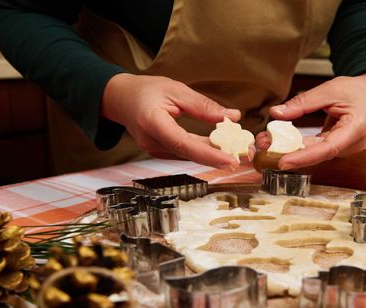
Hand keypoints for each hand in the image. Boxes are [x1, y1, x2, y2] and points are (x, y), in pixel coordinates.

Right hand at [101, 73, 247, 169]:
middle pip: (190, 153)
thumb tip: (232, 117)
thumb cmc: (145, 91)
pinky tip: (221, 146)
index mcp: (153, 123)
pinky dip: (204, 150)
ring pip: (190, 155)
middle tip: (245, 153)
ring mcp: (155, 150)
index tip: (230, 160)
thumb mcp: (176, 90)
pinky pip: (185, 152)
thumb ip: (203, 106)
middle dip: (219, 156)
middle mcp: (152, 142)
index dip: (208, 154)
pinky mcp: (160, 151)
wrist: (120, 99)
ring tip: (239, 148)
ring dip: (214, 153)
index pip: (184, 144)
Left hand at [256, 71, 365, 169]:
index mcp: (355, 130)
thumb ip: (303, 103)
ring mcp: (344, 148)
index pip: (328, 149)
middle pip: (317, 154)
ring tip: (266, 140)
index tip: (283, 161)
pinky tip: (279, 140)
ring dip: (290, 148)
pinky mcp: (336, 147)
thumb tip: (276, 113)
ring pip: (314, 153)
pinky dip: (298, 145)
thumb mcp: (329, 89)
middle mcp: (351, 145)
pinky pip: (315, 148)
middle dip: (288, 151)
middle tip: (263, 144)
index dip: (304, 157)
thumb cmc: (356, 90)